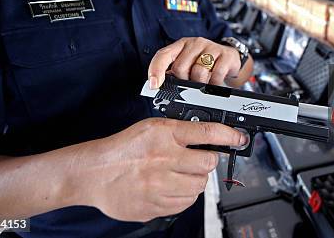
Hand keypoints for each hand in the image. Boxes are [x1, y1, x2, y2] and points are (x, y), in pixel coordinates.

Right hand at [77, 118, 246, 221]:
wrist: (93, 173)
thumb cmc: (123, 148)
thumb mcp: (152, 128)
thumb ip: (180, 131)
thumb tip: (211, 137)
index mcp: (164, 135)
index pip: (208, 132)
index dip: (230, 135)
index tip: (239, 139)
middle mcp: (164, 159)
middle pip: (208, 163)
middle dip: (206, 161)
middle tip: (196, 160)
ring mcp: (159, 185)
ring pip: (199, 186)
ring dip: (195, 180)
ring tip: (179, 174)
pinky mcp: (155, 206)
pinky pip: (185, 203)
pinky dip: (183, 196)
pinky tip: (170, 187)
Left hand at [148, 37, 240, 85]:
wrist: (230, 57)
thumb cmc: (205, 62)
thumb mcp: (188, 63)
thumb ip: (175, 71)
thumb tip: (160, 86)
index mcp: (181, 45)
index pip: (163, 55)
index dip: (156, 70)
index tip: (154, 85)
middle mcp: (195, 43)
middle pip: (181, 67)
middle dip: (185, 80)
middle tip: (192, 81)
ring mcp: (211, 47)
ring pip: (198, 72)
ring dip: (201, 83)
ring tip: (205, 81)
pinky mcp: (225, 55)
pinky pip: (216, 75)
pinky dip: (214, 83)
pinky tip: (215, 81)